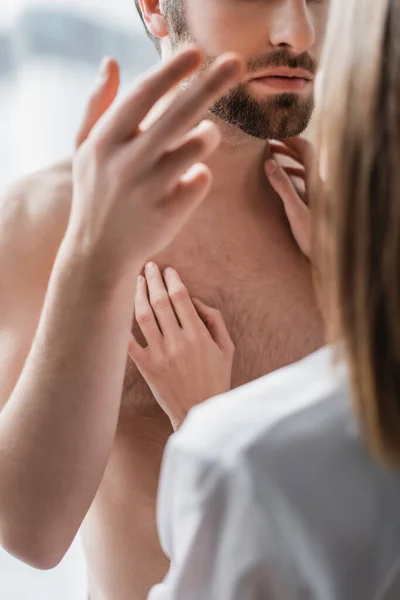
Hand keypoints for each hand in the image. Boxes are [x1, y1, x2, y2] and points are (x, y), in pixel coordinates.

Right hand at [68, 49, 243, 282]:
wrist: (99, 252)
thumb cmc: (96, 193)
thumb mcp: (85, 150)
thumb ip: (97, 106)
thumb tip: (111, 62)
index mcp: (105, 142)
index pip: (143, 95)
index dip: (172, 71)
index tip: (196, 52)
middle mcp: (127, 162)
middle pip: (177, 114)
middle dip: (210, 85)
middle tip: (235, 63)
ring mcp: (149, 190)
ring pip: (198, 146)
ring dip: (207, 135)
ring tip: (203, 137)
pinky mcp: (169, 213)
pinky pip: (202, 180)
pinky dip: (200, 176)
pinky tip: (186, 182)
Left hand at [128, 263, 234, 429]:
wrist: (198, 411)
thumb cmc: (215, 378)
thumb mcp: (226, 349)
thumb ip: (215, 321)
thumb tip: (195, 301)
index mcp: (198, 335)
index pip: (181, 297)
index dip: (172, 279)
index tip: (168, 269)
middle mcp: (178, 342)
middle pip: (160, 301)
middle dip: (153, 279)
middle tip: (149, 266)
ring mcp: (160, 354)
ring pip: (143, 316)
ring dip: (138, 294)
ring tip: (136, 280)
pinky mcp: (146, 367)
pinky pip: (129, 343)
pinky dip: (121, 325)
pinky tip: (117, 308)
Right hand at [266, 137, 313, 259]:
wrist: (327, 257)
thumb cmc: (313, 235)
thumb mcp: (294, 210)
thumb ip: (282, 185)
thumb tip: (269, 162)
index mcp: (316, 181)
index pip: (305, 149)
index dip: (290, 139)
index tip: (273, 133)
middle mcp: (319, 185)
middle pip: (305, 157)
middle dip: (286, 148)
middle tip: (268, 144)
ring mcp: (318, 194)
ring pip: (303, 170)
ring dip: (287, 162)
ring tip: (270, 160)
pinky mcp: (315, 204)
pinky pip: (303, 183)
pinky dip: (291, 176)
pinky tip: (282, 183)